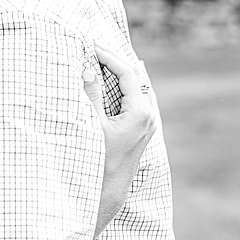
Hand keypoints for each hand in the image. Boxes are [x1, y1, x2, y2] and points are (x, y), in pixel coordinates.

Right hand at [86, 41, 157, 233]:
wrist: (107, 193)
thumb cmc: (97, 160)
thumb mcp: (91, 126)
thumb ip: (91, 96)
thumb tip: (89, 69)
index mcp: (140, 113)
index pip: (127, 73)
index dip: (109, 56)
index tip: (91, 45)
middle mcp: (149, 117)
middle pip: (136, 78)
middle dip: (117, 61)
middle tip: (98, 47)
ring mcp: (147, 125)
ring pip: (139, 89)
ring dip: (123, 73)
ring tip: (110, 59)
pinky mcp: (141, 132)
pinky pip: (138, 100)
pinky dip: (127, 87)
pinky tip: (123, 83)